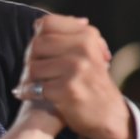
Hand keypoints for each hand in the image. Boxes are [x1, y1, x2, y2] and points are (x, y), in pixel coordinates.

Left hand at [13, 14, 133, 138]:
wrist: (110, 115)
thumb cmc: (93, 82)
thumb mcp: (89, 54)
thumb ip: (68, 37)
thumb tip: (38, 23)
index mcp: (87, 37)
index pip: (47, 24)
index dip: (37, 36)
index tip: (40, 50)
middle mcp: (83, 50)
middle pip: (37, 45)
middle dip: (30, 58)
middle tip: (32, 70)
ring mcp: (76, 69)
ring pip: (33, 67)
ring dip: (28, 78)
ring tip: (33, 83)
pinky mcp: (67, 90)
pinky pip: (36, 87)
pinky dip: (29, 92)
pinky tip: (29, 95)